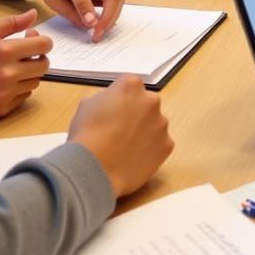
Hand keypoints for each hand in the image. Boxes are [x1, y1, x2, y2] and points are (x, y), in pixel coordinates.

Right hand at [0, 9, 51, 123]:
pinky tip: (3, 84)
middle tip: (24, 55)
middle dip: (38, 58)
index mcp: (5, 51)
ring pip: (35, 82)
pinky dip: (18, 89)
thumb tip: (33, 15)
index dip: (42, 41)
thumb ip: (11, 23)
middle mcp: (9, 73)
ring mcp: (6, 93)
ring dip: (28, 75)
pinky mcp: (2, 109)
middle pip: (44, 65)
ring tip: (9, 69)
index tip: (34, 41)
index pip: (44, 45)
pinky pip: (24, 97)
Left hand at [26, 0, 123, 41]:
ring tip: (95, 31)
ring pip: (117, 5)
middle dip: (108, 20)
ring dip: (108, 19)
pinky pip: (111, 5)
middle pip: (118, 1)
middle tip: (96, 35)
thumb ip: (79, 7)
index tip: (96, 32)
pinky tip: (96, 24)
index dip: (106, 17)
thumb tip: (93, 23)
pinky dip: (105, 16)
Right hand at [68, 75, 173, 196]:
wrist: (94, 169)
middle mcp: (151, 100)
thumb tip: (112, 103)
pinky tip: (133, 158)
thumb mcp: (87, 105)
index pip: (131, 86)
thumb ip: (106, 98)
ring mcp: (161, 123)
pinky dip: (150, 150)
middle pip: (146, 103)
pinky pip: (160, 144)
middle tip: (120, 130)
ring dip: (144, 131)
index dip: (121, 99)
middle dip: (136, 113)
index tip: (114, 110)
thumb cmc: (86, 136)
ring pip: (155, 124)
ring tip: (125, 147)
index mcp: (131, 85)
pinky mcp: (167, 145)